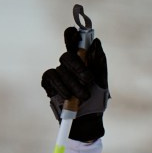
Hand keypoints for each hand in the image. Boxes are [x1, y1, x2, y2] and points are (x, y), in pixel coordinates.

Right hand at [39, 25, 108, 143]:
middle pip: (68, 56)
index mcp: (82, 60)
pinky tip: (67, 97)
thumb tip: (96, 42)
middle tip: (88, 81)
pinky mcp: (48, 83)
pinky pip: (51, 77)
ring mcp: (58, 73)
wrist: (87, 122)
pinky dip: (60, 87)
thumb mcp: (102, 82)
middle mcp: (68, 64)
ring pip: (61, 70)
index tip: (74, 31)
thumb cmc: (96, 101)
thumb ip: (99, 63)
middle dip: (78, 68)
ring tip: (83, 98)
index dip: (72, 35)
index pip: (74, 42)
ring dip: (73, 84)